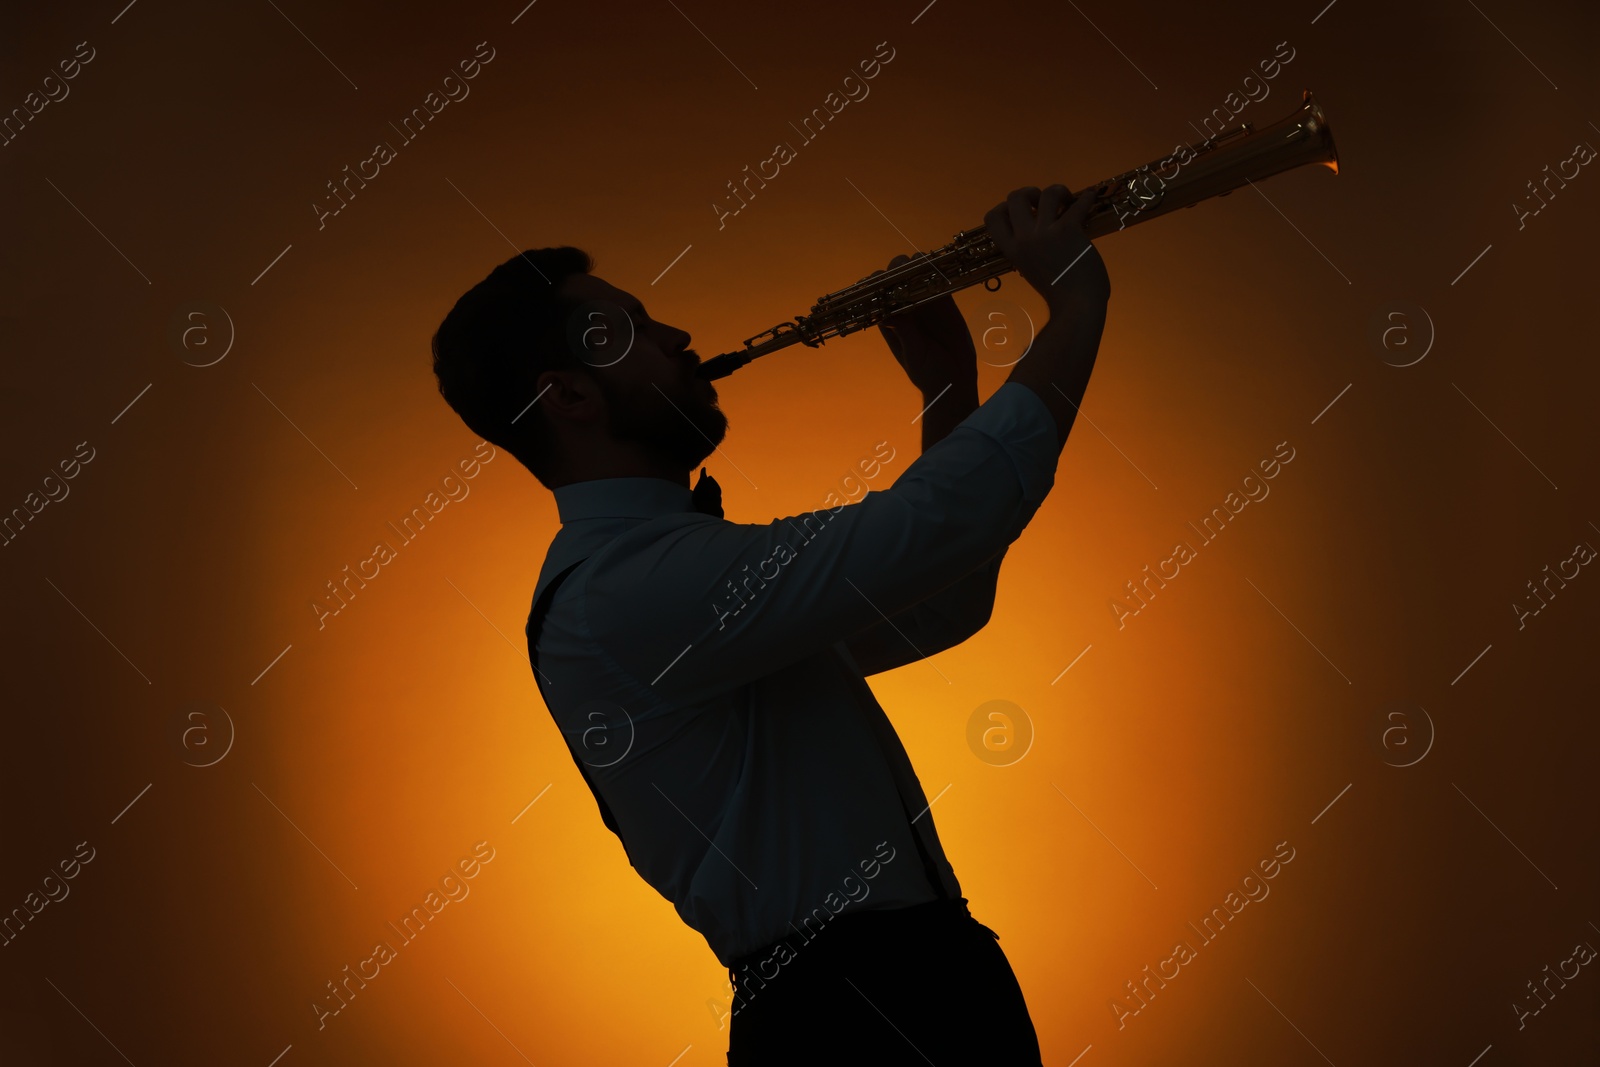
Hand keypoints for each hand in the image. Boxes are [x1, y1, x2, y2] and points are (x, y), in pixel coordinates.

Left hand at [872, 253, 977, 396]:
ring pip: (917, 273)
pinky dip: (939, 273)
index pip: (877, 294)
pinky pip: (940, 280)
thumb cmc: (929, 374)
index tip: (888, 284)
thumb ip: (904, 333)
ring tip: (926, 274)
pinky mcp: (946, 302)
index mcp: (891, 321)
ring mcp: (925, 303)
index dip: (879, 284)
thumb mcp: (914, 356)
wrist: (955, 382)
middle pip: (895, 276)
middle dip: (899, 270)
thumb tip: (887, 314)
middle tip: (910, 278)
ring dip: (919, 267)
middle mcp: (905, 308)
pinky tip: (942, 273)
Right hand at [984, 185, 1109, 311]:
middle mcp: (1024, 239)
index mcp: (1012, 251)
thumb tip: (1041, 231)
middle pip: (1015, 197)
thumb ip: (1030, 251)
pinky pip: (1078, 204)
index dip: (1004, 207)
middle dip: (1029, 192)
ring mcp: (1046, 233)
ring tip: (1067, 200)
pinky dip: (1088, 197)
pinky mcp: (1069, 230)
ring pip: (1047, 193)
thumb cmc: (1057, 294)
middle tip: (1043, 202)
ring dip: (1058, 191)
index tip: (1020, 211)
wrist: (1076, 307)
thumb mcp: (1030, 271)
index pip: (992, 218)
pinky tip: (1091, 197)